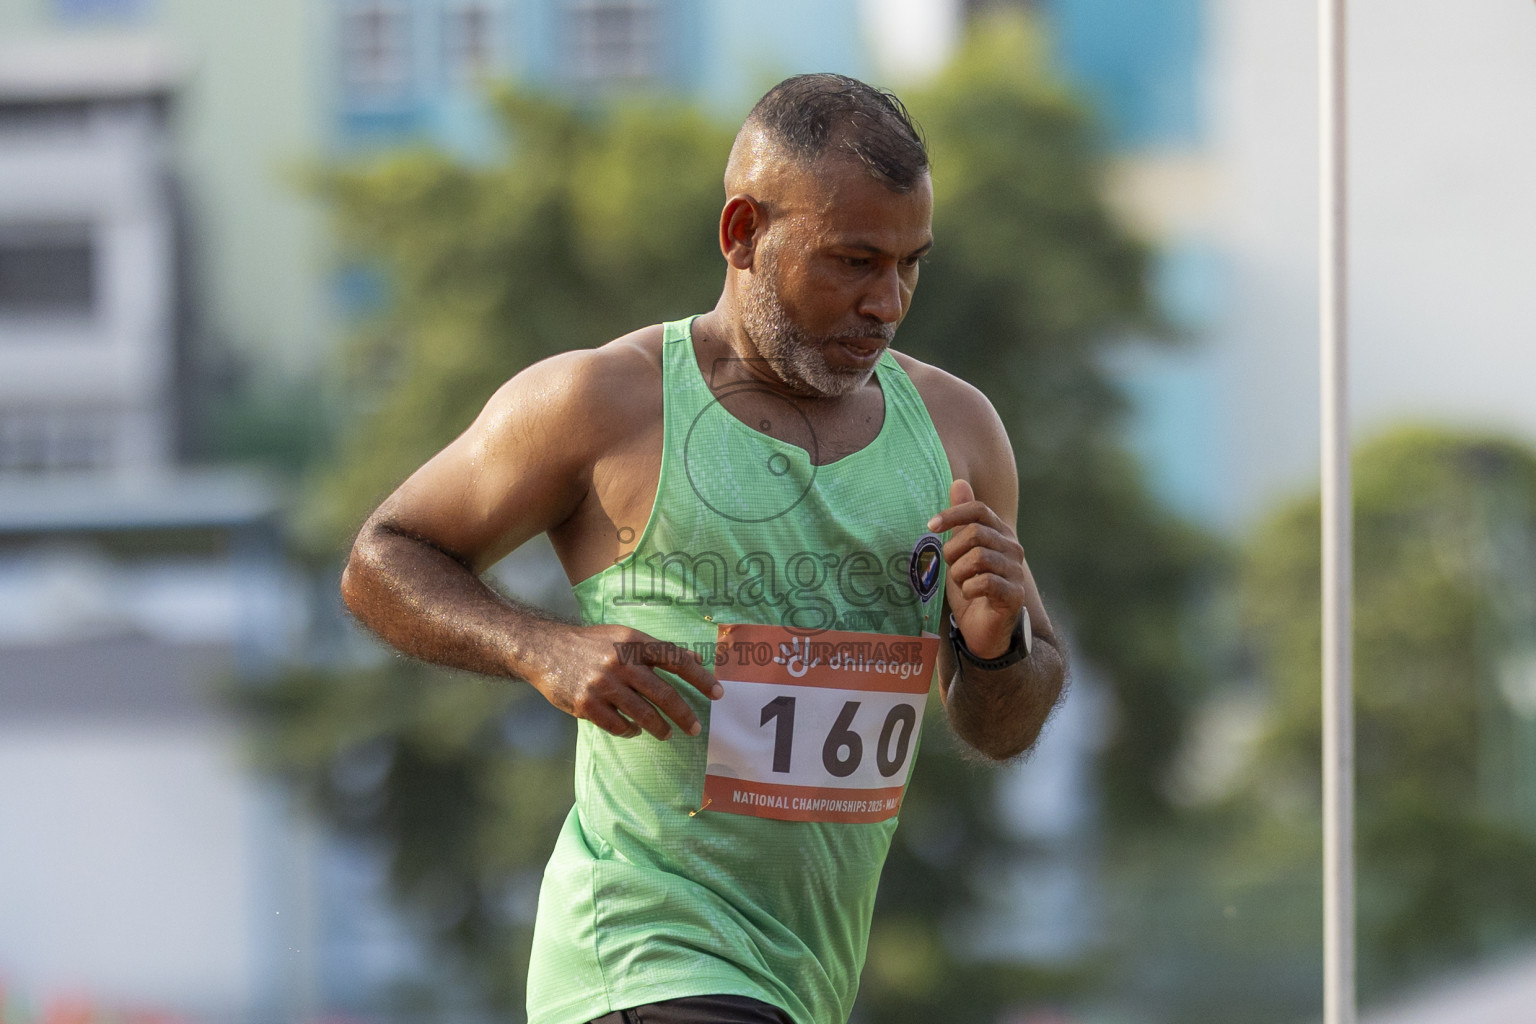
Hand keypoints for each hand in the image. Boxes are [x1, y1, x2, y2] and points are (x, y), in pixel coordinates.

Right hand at [527, 624, 722, 739]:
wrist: (545, 649)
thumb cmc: (590, 644)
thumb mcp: (623, 636)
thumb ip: (655, 649)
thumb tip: (693, 660)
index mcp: (634, 642)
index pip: (676, 659)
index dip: (700, 677)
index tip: (718, 693)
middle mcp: (621, 662)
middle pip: (664, 694)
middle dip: (685, 715)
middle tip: (696, 728)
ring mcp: (603, 684)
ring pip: (644, 715)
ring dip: (660, 728)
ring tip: (666, 733)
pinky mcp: (586, 704)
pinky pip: (618, 726)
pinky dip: (630, 730)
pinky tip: (634, 729)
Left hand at [927, 478, 1027, 659]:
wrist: (984, 629)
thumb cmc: (971, 587)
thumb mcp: (960, 551)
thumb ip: (961, 519)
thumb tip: (959, 481)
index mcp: (1000, 533)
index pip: (979, 510)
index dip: (953, 514)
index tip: (930, 527)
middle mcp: (1013, 548)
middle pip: (976, 533)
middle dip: (953, 551)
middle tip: (951, 567)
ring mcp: (1016, 571)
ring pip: (978, 558)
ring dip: (959, 573)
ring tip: (961, 582)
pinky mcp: (1014, 595)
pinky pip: (985, 582)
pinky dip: (969, 589)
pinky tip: (970, 595)